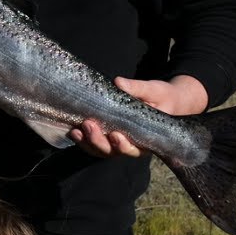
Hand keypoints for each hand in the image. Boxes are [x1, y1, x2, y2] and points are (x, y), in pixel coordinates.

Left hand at [70, 75, 208, 158]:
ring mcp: (117, 141)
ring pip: (100, 150)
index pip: (135, 149)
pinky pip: (93, 142)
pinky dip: (83, 139)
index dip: (123, 146)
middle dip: (98, 141)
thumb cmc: (161, 96)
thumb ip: (137, 88)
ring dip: (87, 142)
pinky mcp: (106, 134)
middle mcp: (131, 143)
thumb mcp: (153, 90)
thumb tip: (119, 82)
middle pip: (112, 151)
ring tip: (76, 131)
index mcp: (147, 137)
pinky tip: (73, 130)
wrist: (163, 99)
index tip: (115, 135)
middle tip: (88, 125)